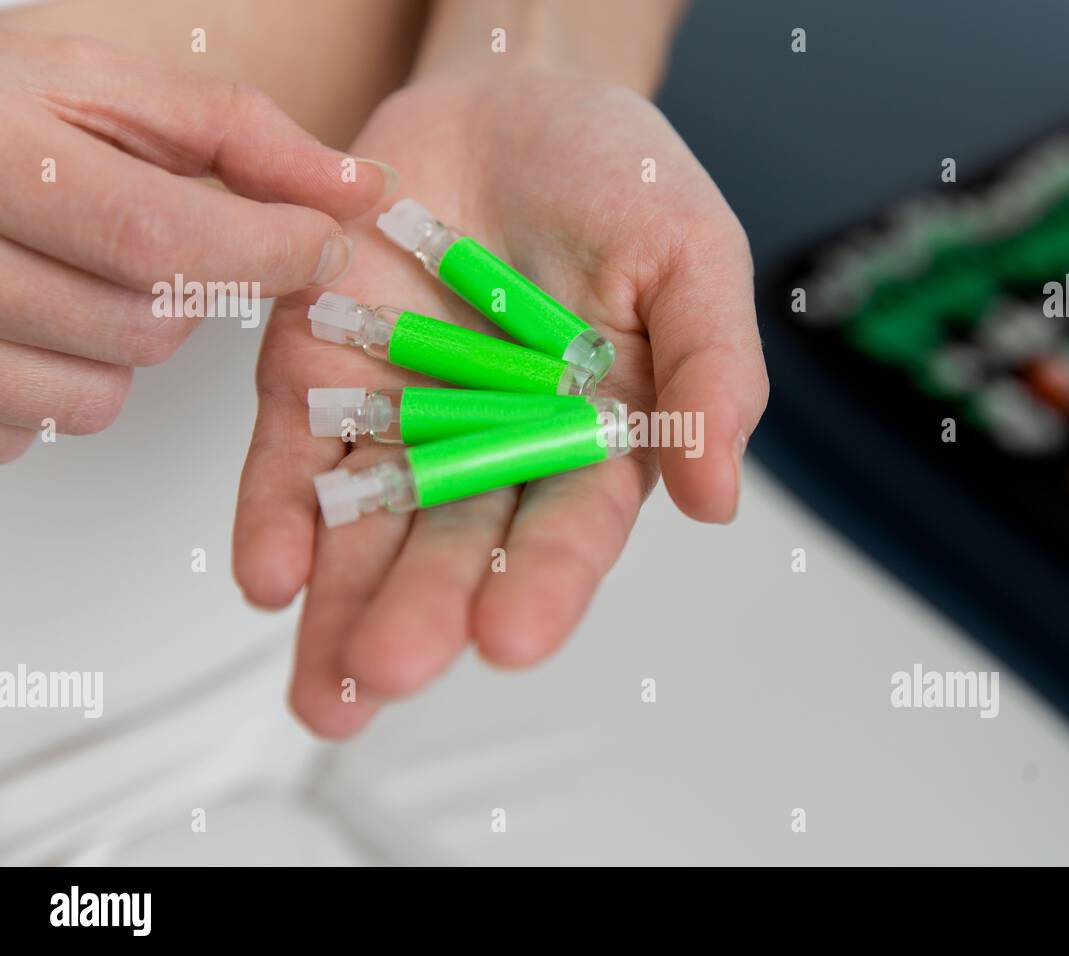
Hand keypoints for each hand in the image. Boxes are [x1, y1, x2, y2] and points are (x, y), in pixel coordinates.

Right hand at [0, 32, 389, 460]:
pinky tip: (38, 320)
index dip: (265, 253)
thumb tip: (364, 190)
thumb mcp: (110, 89)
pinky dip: (61, 384)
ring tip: (84, 277)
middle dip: (187, 296)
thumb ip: (242, 135)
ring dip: (124, 347)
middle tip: (153, 242)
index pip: (161, 240)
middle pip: (142, 329)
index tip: (316, 243)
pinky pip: (37, 428)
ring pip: (97, 397)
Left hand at [233, 67, 768, 736]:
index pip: (570, 524)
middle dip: (421, 611)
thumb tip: (716, 497)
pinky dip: (279, 512)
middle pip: (457, 543)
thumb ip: (709, 369)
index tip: (509, 637)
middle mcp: (497, 448)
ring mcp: (406, 416)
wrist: (514, 102)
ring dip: (341, 601)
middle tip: (385, 672)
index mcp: (595, 438)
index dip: (542, 581)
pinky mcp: (324, 374)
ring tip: (324, 688)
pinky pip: (295, 452)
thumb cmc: (618, 179)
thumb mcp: (691, 255)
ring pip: (370, 525)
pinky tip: (272, 575)